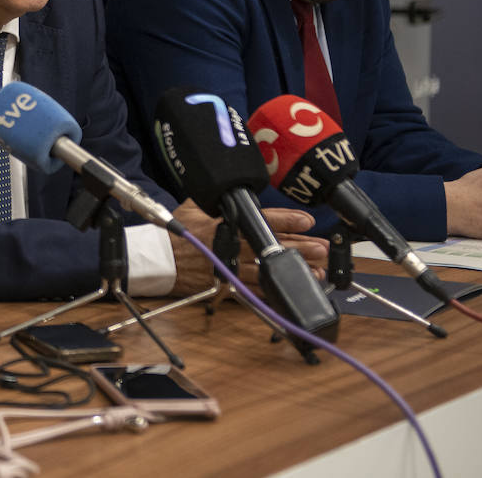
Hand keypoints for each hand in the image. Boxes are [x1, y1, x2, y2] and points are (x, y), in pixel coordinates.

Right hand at [168, 200, 325, 293]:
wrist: (158, 260)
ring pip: (269, 269)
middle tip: (323, 248)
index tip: (307, 221)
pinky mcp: (229, 285)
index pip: (262, 220)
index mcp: (226, 224)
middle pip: (272, 246)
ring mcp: (232, 267)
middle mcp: (233, 246)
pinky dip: (275, 289)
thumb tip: (233, 191)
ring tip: (319, 270)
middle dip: (301, 247)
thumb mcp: (193, 207)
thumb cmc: (175, 232)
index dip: (287, 220)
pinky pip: (256, 289)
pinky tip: (292, 288)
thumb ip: (216, 200)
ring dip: (294, 270)